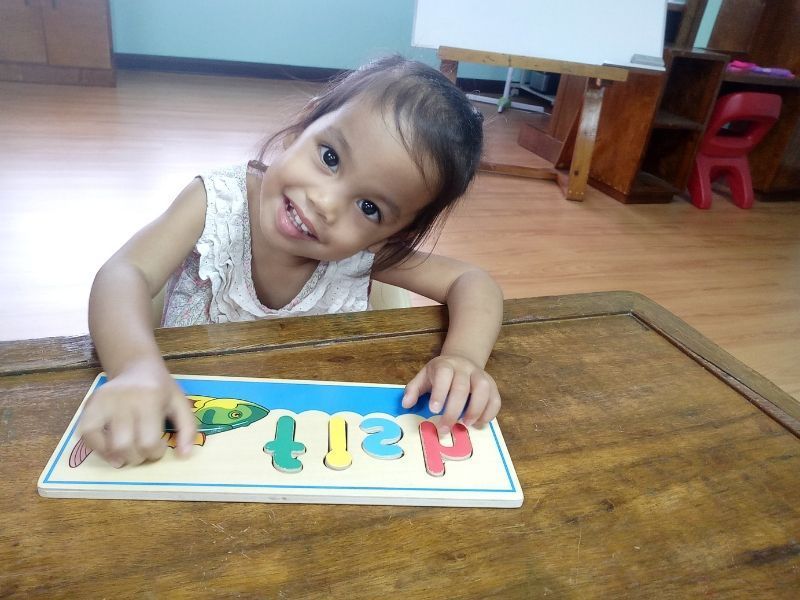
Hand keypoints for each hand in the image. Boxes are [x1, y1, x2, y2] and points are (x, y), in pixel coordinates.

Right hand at [77, 366, 196, 467]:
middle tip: (145, 450)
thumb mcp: (180, 403)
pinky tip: (112, 450)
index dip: (155, 453)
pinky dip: (99, 449)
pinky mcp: (88, 407)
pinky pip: (87, 437)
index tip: (160, 446)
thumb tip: (184, 456)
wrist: (137, 368)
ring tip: (130, 452)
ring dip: (120, 457)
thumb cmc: (161, 389)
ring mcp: (103, 403)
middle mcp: (123, 400)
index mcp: (149, 398)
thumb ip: (188, 429)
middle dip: (138, 457)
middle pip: (126, 447)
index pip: (148, 442)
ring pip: (107, 445)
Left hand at [402, 355, 500, 433]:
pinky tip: (479, 423)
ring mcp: (480, 376)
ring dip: (475, 409)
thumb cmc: (439, 374)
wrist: (461, 360)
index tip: (433, 410)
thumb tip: (406, 404)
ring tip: (465, 425)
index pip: (444, 375)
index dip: (440, 392)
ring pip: (483, 389)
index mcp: (445, 365)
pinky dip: (489, 413)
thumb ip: (413, 389)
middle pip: (462, 387)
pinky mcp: (492, 385)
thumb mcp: (423, 377)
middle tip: (445, 428)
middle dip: (453, 410)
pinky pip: (495, 398)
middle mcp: (465, 369)